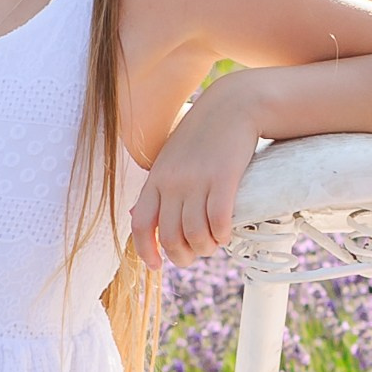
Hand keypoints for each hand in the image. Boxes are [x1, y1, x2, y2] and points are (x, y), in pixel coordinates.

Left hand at [128, 82, 261, 266]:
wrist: (232, 106)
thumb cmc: (202, 135)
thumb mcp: (170, 158)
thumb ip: (157, 187)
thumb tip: (138, 216)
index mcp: (156, 178)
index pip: (141, 224)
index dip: (146, 251)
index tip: (157, 266)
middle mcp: (173, 182)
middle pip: (170, 236)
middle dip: (182, 256)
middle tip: (195, 255)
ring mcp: (197, 181)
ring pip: (195, 234)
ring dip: (205, 248)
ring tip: (213, 245)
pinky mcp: (223, 179)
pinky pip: (219, 221)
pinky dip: (222, 236)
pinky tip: (226, 235)